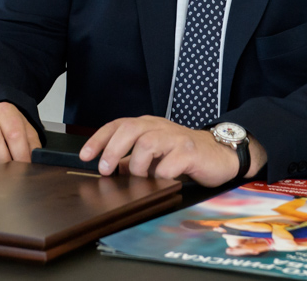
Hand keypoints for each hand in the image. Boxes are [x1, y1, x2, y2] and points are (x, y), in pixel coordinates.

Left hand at [79, 115, 264, 186]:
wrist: (221, 153)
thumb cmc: (184, 154)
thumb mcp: (155, 154)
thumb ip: (132, 159)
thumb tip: (111, 169)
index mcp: (148, 125)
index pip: (118, 125)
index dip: (99, 139)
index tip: (85, 155)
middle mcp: (160, 127)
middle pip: (129, 129)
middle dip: (112, 150)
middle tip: (105, 170)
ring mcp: (175, 138)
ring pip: (147, 144)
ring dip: (137, 165)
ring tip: (140, 178)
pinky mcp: (190, 152)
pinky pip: (168, 165)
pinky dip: (160, 176)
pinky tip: (163, 180)